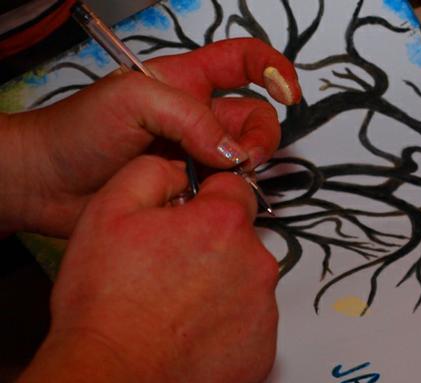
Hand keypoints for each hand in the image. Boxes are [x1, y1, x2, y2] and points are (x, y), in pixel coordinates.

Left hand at [0, 38, 300, 236]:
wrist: (48, 185)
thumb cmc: (76, 131)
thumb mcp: (132, 99)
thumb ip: (189, 116)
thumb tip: (232, 149)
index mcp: (185, 82)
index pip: (242, 61)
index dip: (273, 69)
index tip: (288, 92)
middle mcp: (197, 118)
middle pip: (255, 118)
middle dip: (260, 137)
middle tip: (239, 159)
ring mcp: (195, 156)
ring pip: (244, 159)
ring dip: (243, 171)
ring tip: (215, 180)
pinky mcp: (191, 190)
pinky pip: (225, 193)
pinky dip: (225, 198)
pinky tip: (205, 199)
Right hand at [47, 155, 278, 382]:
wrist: (112, 380)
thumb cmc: (106, 302)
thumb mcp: (110, 210)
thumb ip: (154, 172)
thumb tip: (183, 170)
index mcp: (225, 224)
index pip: (235, 190)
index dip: (205, 201)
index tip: (185, 220)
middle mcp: (257, 264)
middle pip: (242, 240)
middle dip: (212, 248)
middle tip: (168, 274)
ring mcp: (265, 313)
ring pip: (247, 284)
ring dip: (222, 290)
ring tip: (175, 312)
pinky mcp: (263, 354)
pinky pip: (250, 328)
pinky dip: (227, 330)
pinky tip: (190, 340)